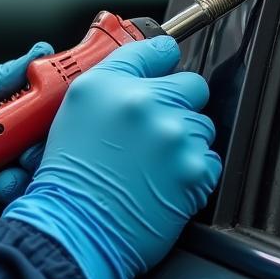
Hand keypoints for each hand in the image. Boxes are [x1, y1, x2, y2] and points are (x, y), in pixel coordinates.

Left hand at [0, 42, 53, 236]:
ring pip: (24, 188)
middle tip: (24, 159)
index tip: (54, 122)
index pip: (42, 119)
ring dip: (20, 186)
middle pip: (40, 156)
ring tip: (2, 184)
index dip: (55, 122)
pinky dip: (1, 211)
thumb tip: (37, 54)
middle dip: (39, 158)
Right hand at [2, 36, 220, 278]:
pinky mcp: (194, 167)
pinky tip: (164, 182)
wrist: (76, 228)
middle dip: (179, 104)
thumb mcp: (74, 114)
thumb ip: (111, 87)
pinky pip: (210, 159)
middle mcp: (139, 101)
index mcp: (105, 84)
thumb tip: (145, 76)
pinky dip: (194, 171)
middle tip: (157, 128)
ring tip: (153, 164)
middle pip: (190, 84)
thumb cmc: (69, 180)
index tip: (165, 65)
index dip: (163, 59)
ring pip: (202, 125)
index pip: (154, 50)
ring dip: (185, 141)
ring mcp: (171, 133)